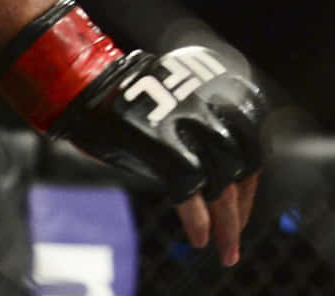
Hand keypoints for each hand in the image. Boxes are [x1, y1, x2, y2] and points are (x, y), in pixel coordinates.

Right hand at [0, 0, 266, 266]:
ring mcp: (188, 123)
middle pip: (242, 163)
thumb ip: (202, 130)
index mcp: (217, 90)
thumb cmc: (126, 97)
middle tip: (233, 239)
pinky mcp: (162, 142)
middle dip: (241, 207)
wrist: (84, 84)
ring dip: (228, 222)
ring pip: (223, 180)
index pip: (250, 142)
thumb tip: (221, 176)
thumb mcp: (177, 102)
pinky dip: (198, 218)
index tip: (242, 208)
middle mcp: (209, 103)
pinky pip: (190, 188)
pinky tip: (200, 239)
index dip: (248, 183)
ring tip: (224, 250)